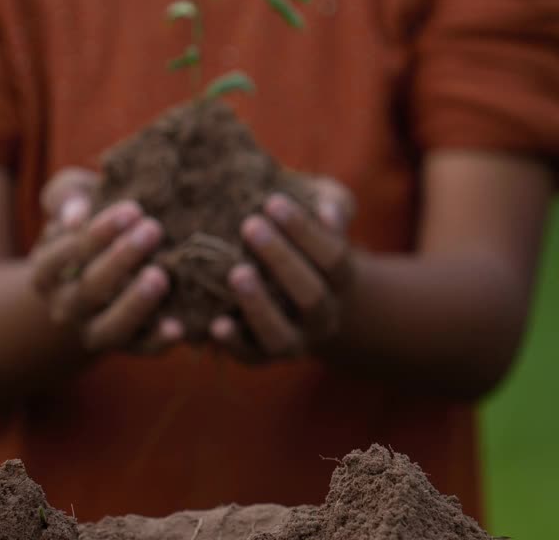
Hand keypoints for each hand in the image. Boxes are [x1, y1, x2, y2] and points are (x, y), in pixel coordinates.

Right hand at [30, 168, 184, 353]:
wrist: (103, 274)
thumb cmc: (93, 225)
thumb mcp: (76, 199)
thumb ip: (68, 195)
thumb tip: (75, 214)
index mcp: (45, 273)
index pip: (62, 256)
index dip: (96, 233)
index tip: (133, 209)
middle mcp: (66, 307)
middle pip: (89, 289)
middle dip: (122, 259)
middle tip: (154, 229)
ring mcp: (94, 331)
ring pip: (110, 328)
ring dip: (135, 304)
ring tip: (160, 276)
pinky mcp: (128, 345)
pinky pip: (141, 349)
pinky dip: (158, 342)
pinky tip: (177, 327)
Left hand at [212, 176, 356, 361]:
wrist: (300, 297)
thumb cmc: (305, 243)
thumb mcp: (322, 218)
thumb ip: (332, 205)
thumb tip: (329, 210)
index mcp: (341, 281)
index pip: (333, 259)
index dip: (306, 231)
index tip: (273, 201)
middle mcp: (322, 317)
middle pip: (310, 296)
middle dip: (281, 260)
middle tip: (250, 225)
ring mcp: (293, 341)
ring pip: (281, 335)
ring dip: (258, 304)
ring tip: (237, 272)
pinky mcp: (260, 356)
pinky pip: (249, 357)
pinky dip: (233, 343)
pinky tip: (216, 324)